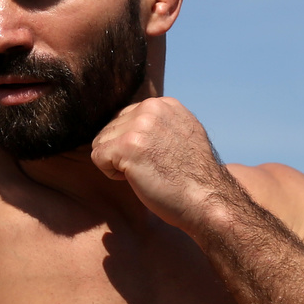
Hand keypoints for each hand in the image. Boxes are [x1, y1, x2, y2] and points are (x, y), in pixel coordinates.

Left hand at [90, 97, 231, 231]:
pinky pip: (98, 157)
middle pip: (110, 129)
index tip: (157, 159)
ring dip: (117, 163)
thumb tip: (132, 124)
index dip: (134, 145)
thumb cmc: (192, 179)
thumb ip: (159, 124)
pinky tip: (137, 179)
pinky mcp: (128, 145)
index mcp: (164, 104)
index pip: (125, 118)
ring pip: (101, 142)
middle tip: (152, 168)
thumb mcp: (182, 135)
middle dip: (123, 153)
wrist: (206, 199)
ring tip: (146, 173)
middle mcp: (152, 107)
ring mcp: (140, 125)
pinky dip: (111, 174)